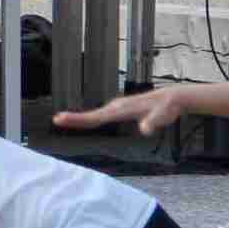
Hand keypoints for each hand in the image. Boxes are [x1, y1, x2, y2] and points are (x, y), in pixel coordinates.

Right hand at [52, 86, 191, 135]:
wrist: (172, 98)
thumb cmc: (167, 108)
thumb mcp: (162, 116)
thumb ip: (153, 122)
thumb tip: (145, 129)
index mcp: (122, 109)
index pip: (97, 117)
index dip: (80, 119)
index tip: (63, 119)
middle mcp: (117, 106)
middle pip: (91, 115)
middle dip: (74, 118)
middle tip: (57, 120)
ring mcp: (118, 108)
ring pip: (95, 115)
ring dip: (80, 118)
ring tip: (63, 120)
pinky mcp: (121, 111)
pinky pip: (101, 116)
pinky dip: (90, 119)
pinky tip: (84, 122)